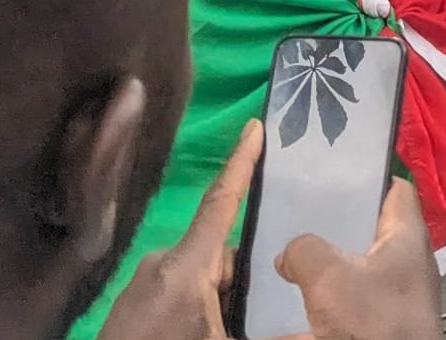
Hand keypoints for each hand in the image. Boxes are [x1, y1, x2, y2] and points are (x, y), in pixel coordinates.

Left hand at [97, 119, 260, 339]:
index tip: (256, 126)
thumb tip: (313, 329)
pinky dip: (200, 306)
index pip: (220, 203)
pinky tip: (211, 327)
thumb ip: (266, 329)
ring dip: (223, 295)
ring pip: (200, 275)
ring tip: (239, 319)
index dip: (241, 163)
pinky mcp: (132, 304)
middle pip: (217, 251)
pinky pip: (178, 292)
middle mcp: (162, 264)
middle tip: (275, 291)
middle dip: (246, 271)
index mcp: (186, 267)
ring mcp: (143, 283)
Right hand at [276, 178, 441, 339]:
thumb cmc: (373, 322)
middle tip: (292, 216)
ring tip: (279, 260)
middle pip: (365, 231)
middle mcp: (403, 264)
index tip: (328, 173)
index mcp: (406, 236)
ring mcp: (390, 299)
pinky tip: (281, 312)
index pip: (394, 189)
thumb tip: (290, 253)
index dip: (365, 176)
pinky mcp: (374, 329)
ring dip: (316, 271)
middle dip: (328, 225)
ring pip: (348, 273)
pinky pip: (339, 311)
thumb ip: (305, 249)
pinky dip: (313, 311)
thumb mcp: (330, 275)